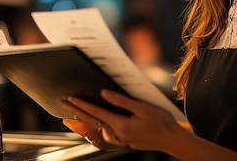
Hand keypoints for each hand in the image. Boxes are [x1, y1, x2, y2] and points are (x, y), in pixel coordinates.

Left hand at [62, 89, 183, 151]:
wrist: (171, 140)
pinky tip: (92, 126)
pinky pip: (103, 134)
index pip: (96, 113)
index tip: (70, 98)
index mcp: (121, 125)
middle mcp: (117, 134)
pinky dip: (94, 129)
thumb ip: (121, 101)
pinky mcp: (124, 141)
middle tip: (64, 103)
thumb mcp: (142, 108)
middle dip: (76, 112)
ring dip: (83, 121)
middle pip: (92, 122)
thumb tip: (105, 94)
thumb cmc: (161, 122)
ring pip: (96, 130)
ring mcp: (120, 140)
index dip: (82, 105)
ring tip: (73, 114)